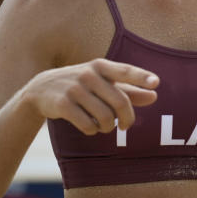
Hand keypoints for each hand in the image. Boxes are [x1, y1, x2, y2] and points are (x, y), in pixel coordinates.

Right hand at [21, 58, 158, 134]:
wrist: (40, 90)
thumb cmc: (82, 86)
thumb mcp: (103, 83)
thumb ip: (129, 90)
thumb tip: (154, 96)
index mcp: (101, 66)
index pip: (125, 71)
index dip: (141, 77)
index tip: (156, 83)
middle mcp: (88, 75)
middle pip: (120, 102)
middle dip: (127, 118)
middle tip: (126, 126)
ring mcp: (75, 89)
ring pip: (105, 117)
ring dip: (108, 127)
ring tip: (105, 126)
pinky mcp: (63, 105)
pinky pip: (88, 125)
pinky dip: (93, 130)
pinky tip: (90, 127)